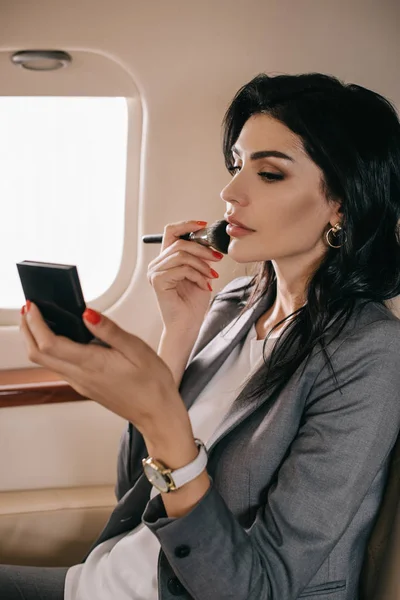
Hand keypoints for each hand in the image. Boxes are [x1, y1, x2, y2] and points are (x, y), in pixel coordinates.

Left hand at [19, 302, 191, 438]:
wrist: (157, 414)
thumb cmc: (152, 384)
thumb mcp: (137, 349)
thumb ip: (109, 331)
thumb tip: (87, 313)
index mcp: (92, 364)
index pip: (49, 343)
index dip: (35, 323)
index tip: (33, 306)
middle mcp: (80, 376)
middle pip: (37, 354)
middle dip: (27, 329)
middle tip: (29, 309)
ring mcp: (80, 383)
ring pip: (45, 362)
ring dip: (36, 339)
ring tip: (40, 319)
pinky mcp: (85, 386)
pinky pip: (59, 367)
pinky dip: (51, 349)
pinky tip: (62, 338)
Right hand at [147, 220, 223, 333]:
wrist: (188, 325)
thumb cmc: (193, 303)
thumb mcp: (201, 273)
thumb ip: (200, 256)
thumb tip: (209, 240)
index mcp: (166, 259)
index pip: (171, 231)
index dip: (187, 224)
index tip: (204, 226)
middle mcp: (157, 264)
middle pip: (180, 242)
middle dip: (203, 249)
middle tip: (218, 258)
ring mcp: (155, 272)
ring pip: (182, 255)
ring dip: (202, 265)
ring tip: (211, 276)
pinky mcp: (158, 281)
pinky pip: (182, 269)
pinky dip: (198, 276)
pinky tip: (204, 286)